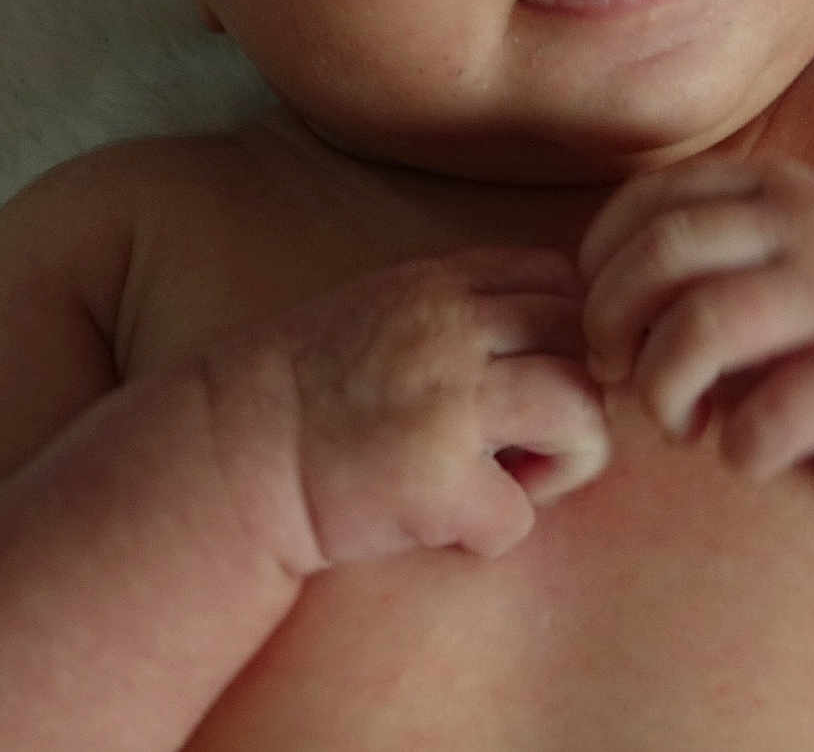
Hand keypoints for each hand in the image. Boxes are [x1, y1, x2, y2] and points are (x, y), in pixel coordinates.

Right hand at [243, 245, 610, 570]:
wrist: (228, 456)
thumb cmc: (314, 393)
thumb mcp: (387, 312)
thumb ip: (465, 310)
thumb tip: (566, 332)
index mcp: (440, 282)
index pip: (563, 279)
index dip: (567, 333)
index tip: (534, 377)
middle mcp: (450, 327)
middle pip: (584, 338)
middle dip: (577, 395)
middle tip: (529, 442)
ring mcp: (446, 399)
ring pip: (581, 412)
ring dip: (564, 461)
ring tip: (509, 482)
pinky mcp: (434, 480)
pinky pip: (516, 515)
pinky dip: (490, 534)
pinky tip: (445, 526)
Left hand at [578, 155, 813, 482]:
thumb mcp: (767, 246)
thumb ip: (687, 244)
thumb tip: (583, 292)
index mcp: (771, 185)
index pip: (647, 201)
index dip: (600, 262)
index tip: (603, 318)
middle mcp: (806, 225)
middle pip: (661, 255)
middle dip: (612, 323)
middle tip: (615, 372)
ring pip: (702, 327)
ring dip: (662, 389)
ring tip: (677, 420)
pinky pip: (767, 417)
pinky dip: (736, 447)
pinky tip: (743, 451)